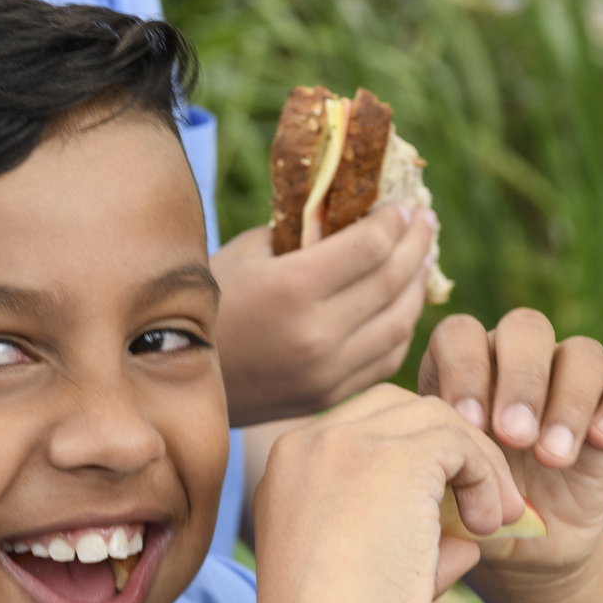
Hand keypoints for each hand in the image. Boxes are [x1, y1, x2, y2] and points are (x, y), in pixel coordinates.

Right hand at [212, 206, 434, 426]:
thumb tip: (353, 209)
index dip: (395, 221)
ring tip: (422, 260)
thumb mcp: (247, 253)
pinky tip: (401, 305)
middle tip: (427, 222)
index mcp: (292, 288)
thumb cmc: (210, 303)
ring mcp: (327, 372)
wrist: (175, 378)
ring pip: (400, 324)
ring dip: (417, 286)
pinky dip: (402, 328)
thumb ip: (302, 231)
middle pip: (392, 282)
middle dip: (417, 245)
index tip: (403, 205)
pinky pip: (386, 360)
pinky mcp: (329, 397)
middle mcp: (316, 334)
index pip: (370, 246)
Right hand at [252, 384, 523, 602]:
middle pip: (398, 410)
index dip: (414, 460)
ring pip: (435, 419)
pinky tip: (488, 526)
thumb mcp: (363, 575)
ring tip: (493, 522)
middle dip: (449, 449)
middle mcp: (309, 443)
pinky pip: (460, 444)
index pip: (363, 430)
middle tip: (481, 508)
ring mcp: (348, 443)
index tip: (444, 510)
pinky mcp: (396, 458)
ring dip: (475, 464)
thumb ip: (408, 543)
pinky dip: (486, 478)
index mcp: (288, 468)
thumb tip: (466, 540)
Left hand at [417, 310, 602, 581]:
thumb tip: (435, 444)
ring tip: (552, 457)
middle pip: (527, 328)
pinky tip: (602, 439)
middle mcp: (518, 361)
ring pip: (583, 353)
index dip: (465, 369)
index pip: (462, 334)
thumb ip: (435, 456)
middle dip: (521, 380)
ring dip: (568, 402)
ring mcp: (572, 380)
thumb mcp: (442, 486)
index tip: (468, 422)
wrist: (523, 551)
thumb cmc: (469, 510)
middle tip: (513, 436)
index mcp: (464, 367)